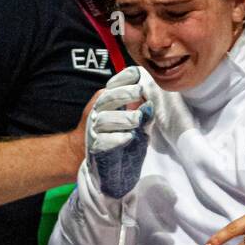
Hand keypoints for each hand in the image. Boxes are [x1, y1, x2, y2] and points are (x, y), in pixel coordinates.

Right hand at [87, 67, 152, 199]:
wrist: (105, 170)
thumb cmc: (123, 144)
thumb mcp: (138, 128)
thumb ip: (144, 115)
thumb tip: (149, 104)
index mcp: (108, 106)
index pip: (112, 88)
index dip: (122, 79)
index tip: (136, 73)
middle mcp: (98, 115)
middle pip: (106, 99)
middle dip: (123, 93)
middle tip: (139, 91)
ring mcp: (94, 132)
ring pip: (104, 119)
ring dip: (122, 117)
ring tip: (137, 119)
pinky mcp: (95, 149)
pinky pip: (102, 142)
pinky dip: (115, 138)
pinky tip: (129, 137)